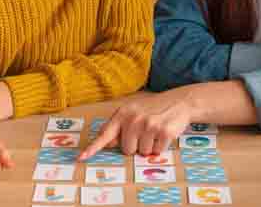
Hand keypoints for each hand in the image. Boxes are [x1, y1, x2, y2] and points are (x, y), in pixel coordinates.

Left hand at [79, 89, 194, 159]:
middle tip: (146, 132)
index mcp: (123, 114)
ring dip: (149, 147)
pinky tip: (164, 134)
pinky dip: (160, 147)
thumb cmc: (153, 109)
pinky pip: (156, 152)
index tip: (81, 158)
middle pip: (127, 150)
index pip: (105, 134)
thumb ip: (119, 127)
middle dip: (136, 146)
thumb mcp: (133, 112)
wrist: (179, 101)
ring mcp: (149, 125)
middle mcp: (133, 119)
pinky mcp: (163, 132)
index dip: (93, 148)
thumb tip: (107, 144)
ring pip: (142, 153)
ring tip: (155, 131)